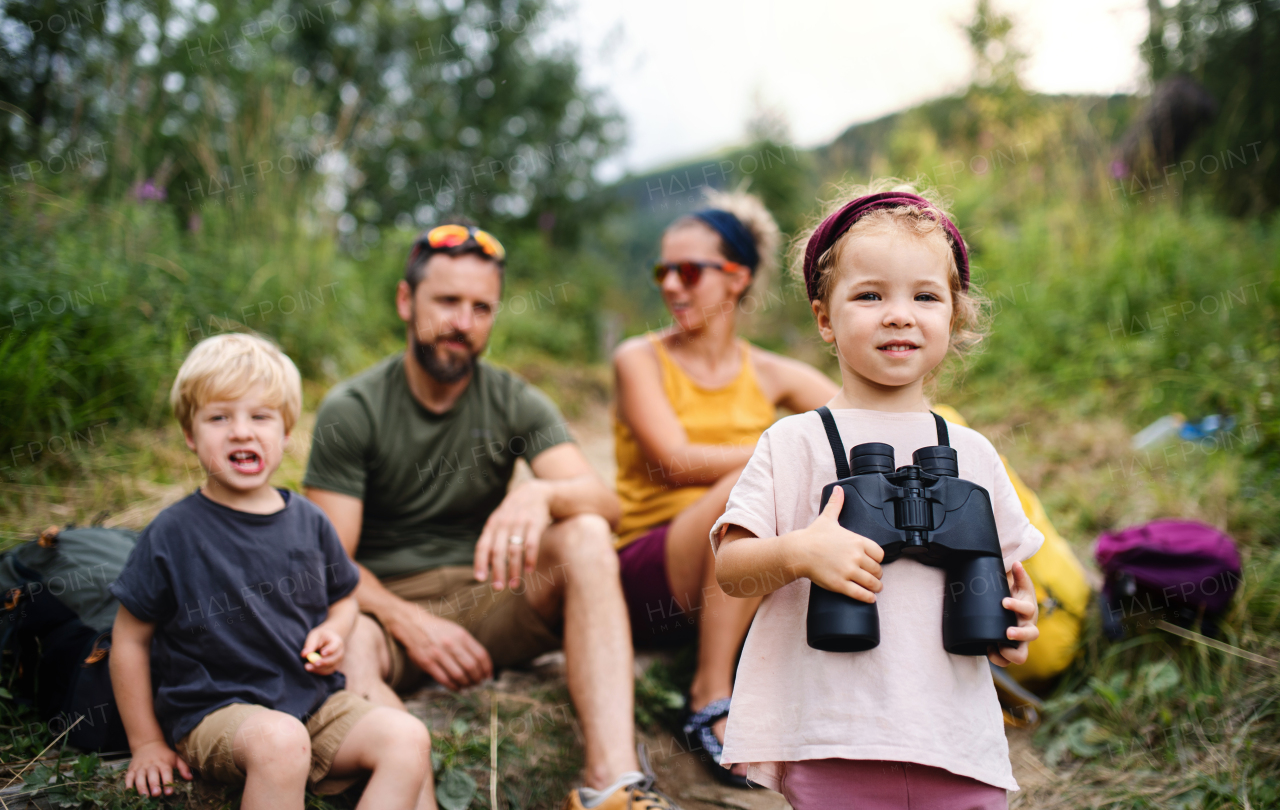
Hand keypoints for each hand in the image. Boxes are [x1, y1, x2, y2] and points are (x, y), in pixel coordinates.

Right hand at [124, 740, 191, 796]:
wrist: (148, 744)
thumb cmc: (164, 754)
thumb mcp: (176, 758)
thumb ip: (183, 767)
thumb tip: (190, 778)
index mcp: (163, 763)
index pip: (166, 772)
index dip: (168, 782)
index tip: (169, 792)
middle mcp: (152, 765)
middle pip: (152, 775)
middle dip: (154, 784)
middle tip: (156, 794)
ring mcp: (141, 767)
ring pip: (140, 777)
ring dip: (141, 786)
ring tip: (144, 795)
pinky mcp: (132, 769)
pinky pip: (129, 777)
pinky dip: (128, 784)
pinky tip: (129, 791)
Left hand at [302, 623, 345, 674]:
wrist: (328, 639)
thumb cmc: (320, 636)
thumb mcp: (315, 636)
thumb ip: (310, 645)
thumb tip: (304, 654)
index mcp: (337, 642)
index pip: (335, 647)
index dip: (329, 651)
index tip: (321, 653)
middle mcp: (339, 653)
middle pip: (333, 660)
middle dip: (322, 663)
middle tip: (311, 664)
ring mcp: (338, 661)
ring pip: (329, 668)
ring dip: (318, 669)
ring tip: (307, 667)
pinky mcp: (333, 667)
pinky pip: (327, 671)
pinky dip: (318, 671)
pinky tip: (310, 668)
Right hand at [387, 606, 492, 689]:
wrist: (413, 624)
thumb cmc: (438, 630)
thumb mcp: (456, 630)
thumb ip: (468, 645)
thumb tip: (482, 664)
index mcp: (461, 635)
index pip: (481, 655)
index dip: (487, 669)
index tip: (488, 676)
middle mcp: (451, 644)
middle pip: (471, 667)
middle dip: (478, 679)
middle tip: (478, 684)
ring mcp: (438, 654)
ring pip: (459, 675)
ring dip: (466, 684)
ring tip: (468, 686)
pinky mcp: (427, 662)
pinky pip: (444, 679)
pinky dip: (453, 686)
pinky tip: (457, 688)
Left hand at [474, 479, 551, 590]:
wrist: (535, 493)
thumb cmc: (513, 514)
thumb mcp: (499, 522)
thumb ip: (491, 541)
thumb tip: (484, 568)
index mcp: (492, 525)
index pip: (483, 546)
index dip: (480, 562)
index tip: (480, 579)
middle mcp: (504, 523)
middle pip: (498, 551)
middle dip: (497, 571)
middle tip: (498, 588)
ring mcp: (520, 522)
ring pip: (514, 550)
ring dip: (514, 569)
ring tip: (514, 585)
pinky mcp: (535, 523)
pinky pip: (531, 544)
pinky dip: (530, 558)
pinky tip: (529, 570)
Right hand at [795, 487, 884, 602]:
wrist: (798, 551)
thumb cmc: (813, 536)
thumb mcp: (827, 518)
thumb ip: (836, 504)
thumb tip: (839, 489)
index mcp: (857, 541)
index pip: (880, 554)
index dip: (878, 559)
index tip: (874, 562)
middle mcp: (856, 556)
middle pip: (877, 569)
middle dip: (876, 574)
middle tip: (873, 577)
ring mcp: (848, 571)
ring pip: (872, 583)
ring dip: (875, 587)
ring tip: (874, 588)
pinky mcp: (840, 584)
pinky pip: (860, 594)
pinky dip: (868, 597)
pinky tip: (869, 598)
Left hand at [989, 561, 1039, 666]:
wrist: (1013, 610)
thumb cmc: (1015, 596)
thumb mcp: (1018, 585)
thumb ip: (1018, 575)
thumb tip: (1016, 564)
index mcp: (1028, 610)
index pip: (1027, 609)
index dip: (1016, 606)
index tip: (1004, 602)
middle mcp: (1027, 627)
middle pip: (1032, 636)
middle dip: (1019, 635)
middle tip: (1006, 633)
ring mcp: (1020, 642)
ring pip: (1022, 656)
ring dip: (1009, 653)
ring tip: (996, 646)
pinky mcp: (1011, 651)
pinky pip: (1007, 662)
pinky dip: (998, 659)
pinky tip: (988, 649)